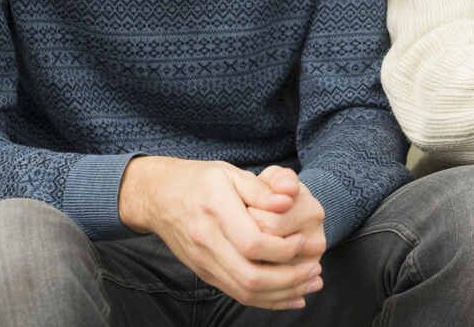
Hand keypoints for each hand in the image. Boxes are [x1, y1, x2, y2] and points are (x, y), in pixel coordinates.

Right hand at [118, 157, 322, 309]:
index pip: (253, 243)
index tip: (303, 240)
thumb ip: (261, 189)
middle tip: (315, 269)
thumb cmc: (199, 180)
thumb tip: (289, 200)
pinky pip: (237, 294)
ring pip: (245, 292)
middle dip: (289, 278)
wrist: (158, 197)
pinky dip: (267, 299)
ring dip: (283, 293)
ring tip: (310, 284)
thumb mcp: (230, 173)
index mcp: (215, 211)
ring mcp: (204, 262)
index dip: (283, 248)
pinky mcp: (205, 273)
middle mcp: (207, 242)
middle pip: (250, 276)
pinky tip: (291, 296)